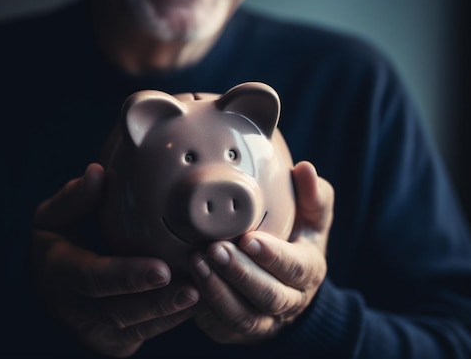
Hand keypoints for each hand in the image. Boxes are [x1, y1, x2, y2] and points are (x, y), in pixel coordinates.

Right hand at [32, 163, 198, 357]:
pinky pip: (144, 334)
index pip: (92, 278)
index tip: (162, 269)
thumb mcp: (54, 217)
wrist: (52, 287)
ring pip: (134, 329)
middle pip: (117, 312)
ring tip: (202, 295)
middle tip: (192, 289)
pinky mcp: (112, 343)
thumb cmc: (57, 244)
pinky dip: (170, 321)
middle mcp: (72, 309)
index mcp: (58, 273)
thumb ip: (75, 198)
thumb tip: (98, 173)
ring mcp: (92, 331)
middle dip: (157, 304)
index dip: (126, 276)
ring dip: (169, 314)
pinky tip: (195, 304)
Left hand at [189, 161, 333, 344]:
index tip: (248, 238)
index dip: (273, 256)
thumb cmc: (294, 239)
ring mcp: (263, 321)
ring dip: (218, 290)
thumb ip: (312, 195)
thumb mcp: (310, 218)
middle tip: (214, 249)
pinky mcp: (235, 330)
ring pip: (243, 316)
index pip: (296, 268)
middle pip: (269, 296)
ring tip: (196, 262)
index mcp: (309, 270)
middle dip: (241, 274)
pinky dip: (203, 307)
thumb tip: (305, 169)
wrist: (282, 284)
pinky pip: (220, 325)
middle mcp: (289, 301)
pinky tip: (186, 283)